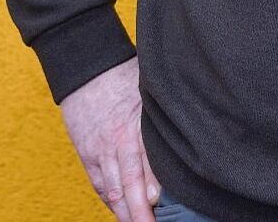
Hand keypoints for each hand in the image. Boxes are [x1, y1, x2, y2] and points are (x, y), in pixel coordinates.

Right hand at [59, 56, 162, 221]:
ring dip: (127, 213)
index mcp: (138, 124)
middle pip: (131, 183)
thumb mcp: (151, 91)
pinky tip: (124, 214)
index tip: (165, 205)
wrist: (86, 70)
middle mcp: (119, 141)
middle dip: (141, 211)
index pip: (150, 161)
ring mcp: (101, 151)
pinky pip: (101, 186)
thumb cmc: (125, 78)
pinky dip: (112, 203)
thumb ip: (167, 114)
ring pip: (114, 190)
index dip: (156, 186)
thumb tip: (192, 134)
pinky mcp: (88, 156)